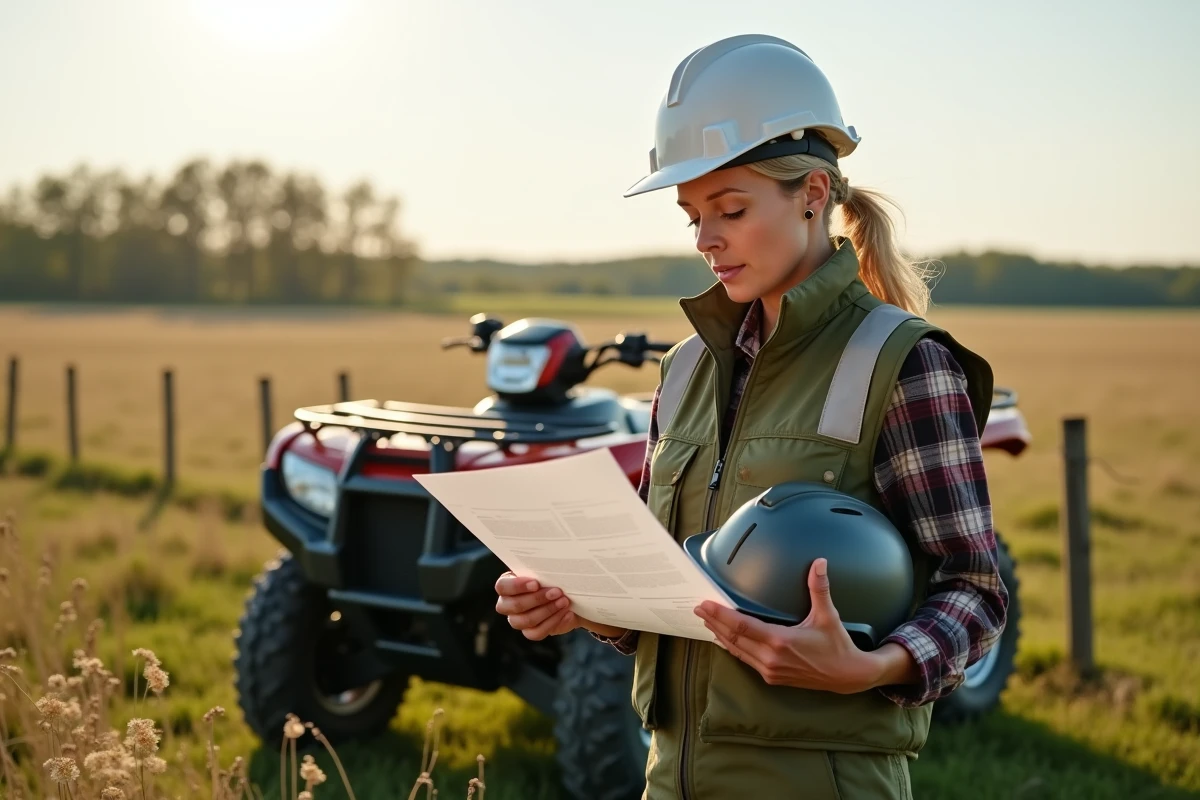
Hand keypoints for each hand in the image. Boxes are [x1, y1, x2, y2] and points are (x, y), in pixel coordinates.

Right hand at [495, 572, 577, 640]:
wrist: (567, 596)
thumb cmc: (551, 579)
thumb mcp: (545, 572)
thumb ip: (540, 572)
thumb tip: (547, 572)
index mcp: (507, 585)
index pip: (502, 587)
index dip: (517, 586)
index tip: (536, 584)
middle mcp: (508, 604)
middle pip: (514, 605)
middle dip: (537, 599)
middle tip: (557, 592)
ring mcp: (517, 620)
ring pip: (526, 620)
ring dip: (547, 610)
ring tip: (564, 601)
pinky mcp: (529, 632)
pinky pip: (537, 632)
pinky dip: (554, 622)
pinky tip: (566, 613)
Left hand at [694, 558, 881, 693]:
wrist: (847, 676)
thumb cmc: (837, 646)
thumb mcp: (828, 615)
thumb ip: (819, 588)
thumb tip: (819, 563)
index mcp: (780, 642)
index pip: (741, 626)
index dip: (720, 615)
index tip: (704, 605)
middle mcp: (770, 658)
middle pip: (733, 638)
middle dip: (714, 623)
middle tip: (698, 609)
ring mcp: (770, 670)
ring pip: (737, 651)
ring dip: (720, 635)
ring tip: (706, 621)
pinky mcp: (772, 677)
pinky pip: (746, 660)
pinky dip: (733, 648)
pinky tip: (725, 640)